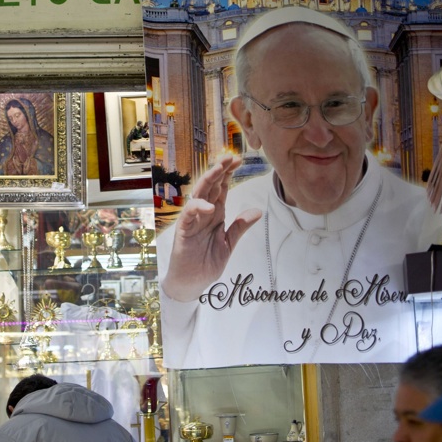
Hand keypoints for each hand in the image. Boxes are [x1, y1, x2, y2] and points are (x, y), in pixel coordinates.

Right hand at [160, 155, 261, 301]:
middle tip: (230, 157)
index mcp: (216, 214)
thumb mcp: (228, 244)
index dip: (228, 174)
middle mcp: (204, 213)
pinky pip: (189, 214)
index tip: (238, 161)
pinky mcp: (184, 230)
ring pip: (199, 194)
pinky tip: (210, 206)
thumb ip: (240, 227)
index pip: (222, 189)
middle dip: (220, 171)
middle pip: (211, 186)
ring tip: (219, 170)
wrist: (192, 283)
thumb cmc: (206, 263)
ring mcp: (193, 220)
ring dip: (208, 181)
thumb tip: (257, 211)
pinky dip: (198, 207)